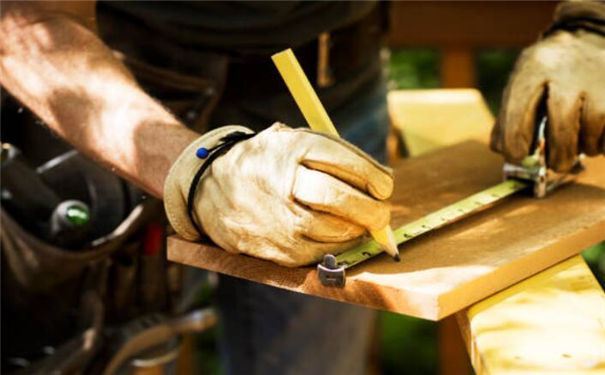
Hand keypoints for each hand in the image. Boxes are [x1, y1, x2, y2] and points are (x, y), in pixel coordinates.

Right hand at [165, 123, 393, 266]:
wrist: (209, 190)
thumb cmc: (265, 164)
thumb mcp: (290, 142)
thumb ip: (333, 155)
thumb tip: (382, 181)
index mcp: (292, 149)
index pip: (347, 163)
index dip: (375, 177)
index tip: (384, 185)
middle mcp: (285, 183)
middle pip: (345, 200)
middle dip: (375, 210)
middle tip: (382, 212)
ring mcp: (281, 219)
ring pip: (339, 231)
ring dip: (358, 230)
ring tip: (359, 223)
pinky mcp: (279, 249)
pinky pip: (324, 253)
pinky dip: (339, 247)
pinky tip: (339, 236)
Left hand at [490, 29, 604, 171]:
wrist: (590, 37)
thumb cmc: (549, 71)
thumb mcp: (523, 81)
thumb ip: (509, 118)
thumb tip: (506, 153)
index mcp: (534, 69)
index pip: (518, 113)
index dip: (515, 143)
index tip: (518, 156)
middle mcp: (568, 73)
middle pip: (561, 128)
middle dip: (558, 155)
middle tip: (556, 163)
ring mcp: (599, 81)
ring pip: (590, 133)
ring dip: (585, 147)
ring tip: (581, 139)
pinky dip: (603, 142)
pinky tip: (597, 131)